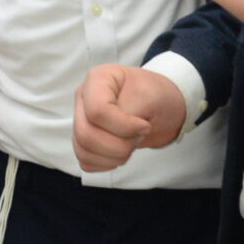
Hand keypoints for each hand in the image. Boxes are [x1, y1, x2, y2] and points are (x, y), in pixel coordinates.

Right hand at [73, 64, 187, 173]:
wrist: (161, 109)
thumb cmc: (156, 96)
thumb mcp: (149, 96)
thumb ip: (130, 111)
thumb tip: (118, 133)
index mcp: (97, 79)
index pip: (97, 111)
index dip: (123, 126)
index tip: (144, 127)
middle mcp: (83, 99)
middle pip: (86, 133)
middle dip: (118, 145)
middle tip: (139, 138)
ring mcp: (81, 119)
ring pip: (83, 149)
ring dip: (114, 156)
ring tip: (132, 145)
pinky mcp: (84, 140)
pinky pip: (86, 160)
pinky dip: (106, 163)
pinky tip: (120, 153)